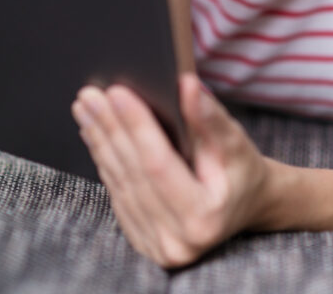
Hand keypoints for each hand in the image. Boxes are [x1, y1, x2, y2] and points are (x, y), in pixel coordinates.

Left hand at [71, 74, 271, 267]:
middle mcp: (177, 241)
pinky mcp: (143, 242)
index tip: (116, 91)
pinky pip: (117, 194)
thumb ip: (209, 116)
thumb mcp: (234, 141)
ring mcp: (157, 246)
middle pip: (133, 173)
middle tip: (90, 95)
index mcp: (204, 217)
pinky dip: (104, 160)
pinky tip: (95, 133)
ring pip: (119, 183)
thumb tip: (186, 85)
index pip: (158, 164)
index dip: (136, 125)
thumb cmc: (241, 169)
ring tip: (86, 108)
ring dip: (100, 141)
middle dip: (109, 128)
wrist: (246, 205)